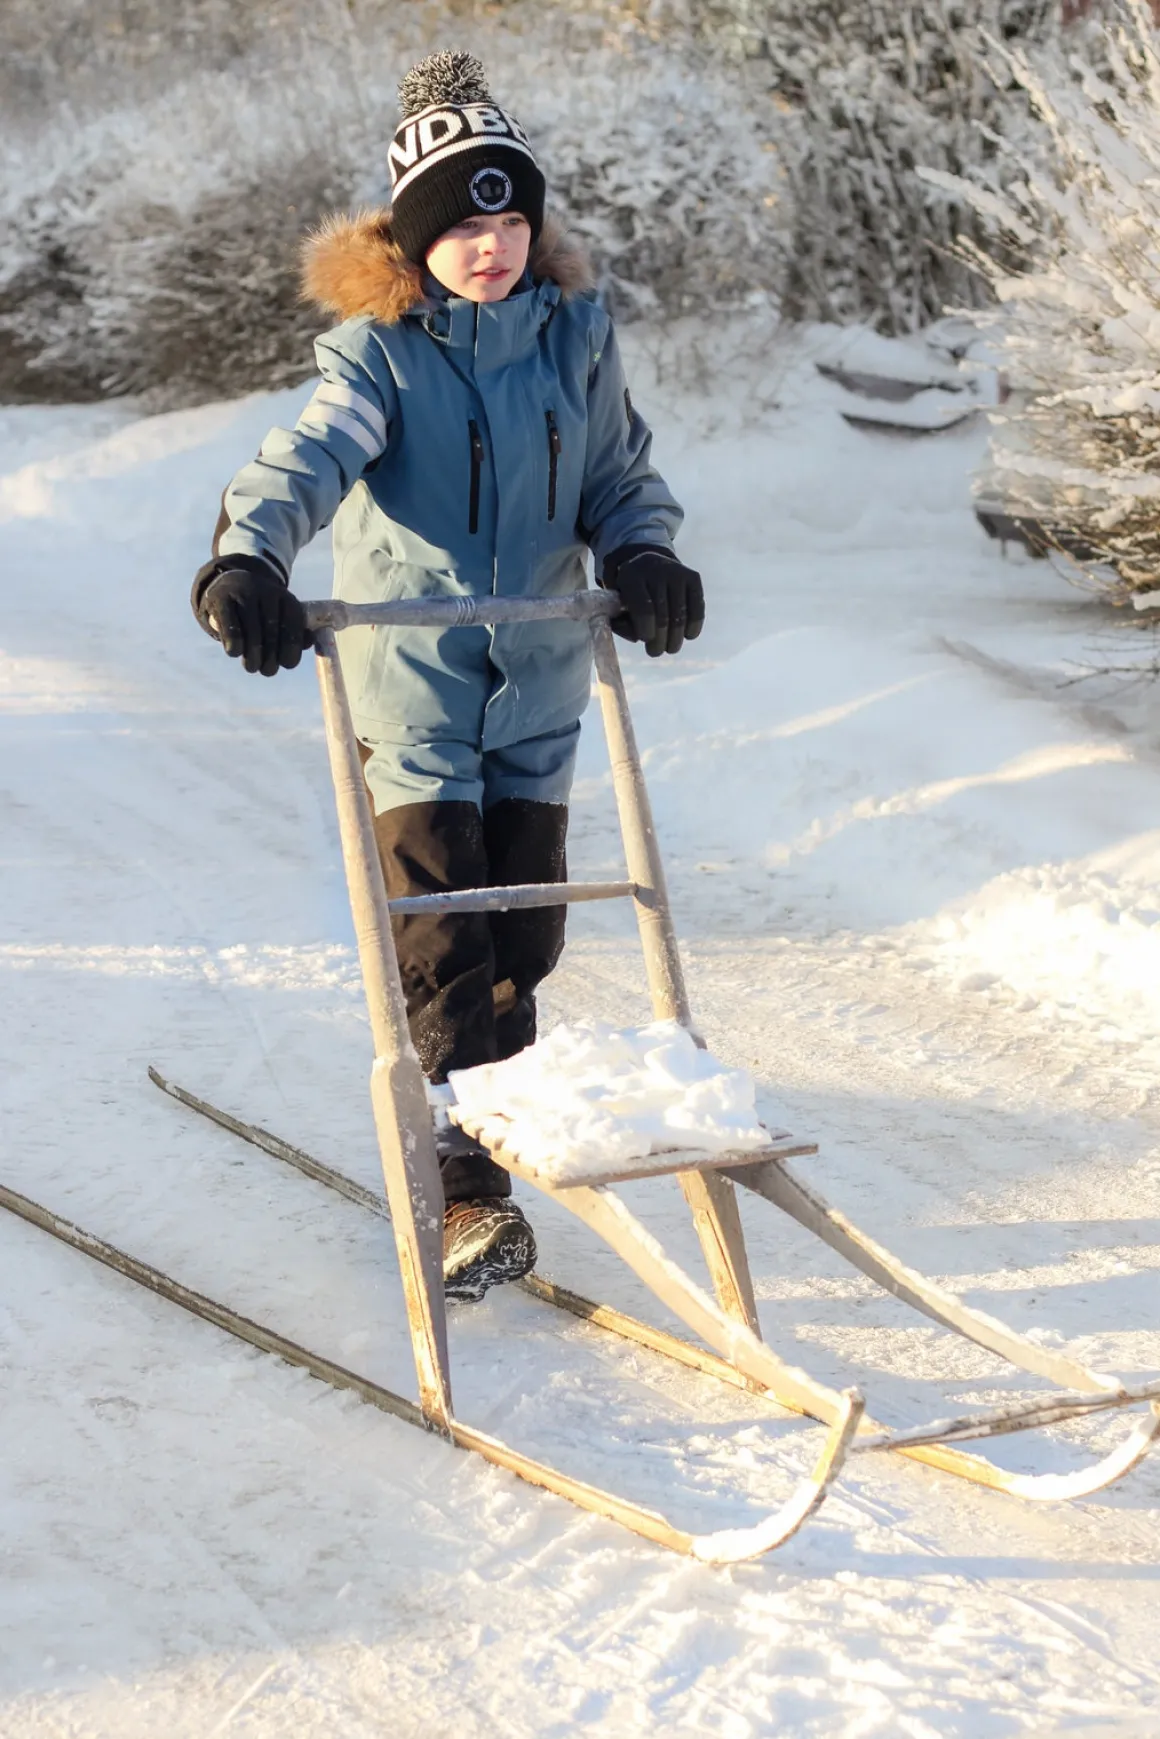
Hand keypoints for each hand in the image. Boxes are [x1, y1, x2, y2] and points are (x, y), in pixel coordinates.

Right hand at [193, 559, 311, 675]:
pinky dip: (234, 646)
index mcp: (287, 599)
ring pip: (252, 634)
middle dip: (271, 659)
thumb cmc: (263, 610)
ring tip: (252, 666)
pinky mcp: (221, 598)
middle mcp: (267, 593)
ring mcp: (244, 593)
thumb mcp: (282, 616)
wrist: (232, 582)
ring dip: (252, 657)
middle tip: (267, 670)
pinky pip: (231, 629)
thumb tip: (307, 643)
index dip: (291, 652)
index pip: (293, 630)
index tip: (286, 664)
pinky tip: (234, 652)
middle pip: (272, 634)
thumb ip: (297, 632)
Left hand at [601, 545, 704, 656]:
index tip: (645, 640)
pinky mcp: (693, 577)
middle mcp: (655, 569)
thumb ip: (621, 623)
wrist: (648, 564)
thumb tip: (636, 638)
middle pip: (663, 615)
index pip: (644, 608)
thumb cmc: (629, 593)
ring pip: (680, 615)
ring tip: (670, 648)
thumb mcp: (617, 604)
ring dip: (676, 638)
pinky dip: (693, 627)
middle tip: (655, 652)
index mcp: (631, 574)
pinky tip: (687, 635)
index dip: (646, 630)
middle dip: (660, 640)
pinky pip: (697, 608)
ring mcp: (677, 572)